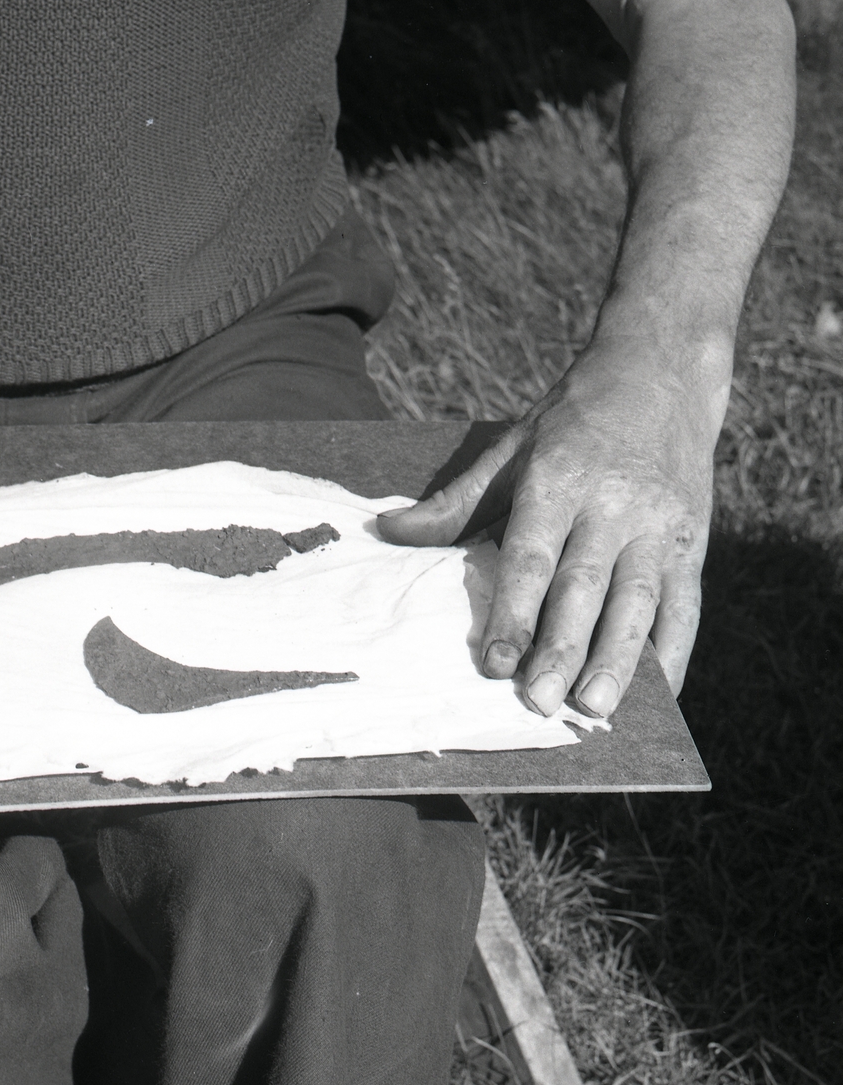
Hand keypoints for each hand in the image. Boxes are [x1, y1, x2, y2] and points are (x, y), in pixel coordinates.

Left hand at [378, 337, 727, 715]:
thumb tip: (389, 532)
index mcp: (560, 479)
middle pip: (586, 586)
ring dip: (619, 659)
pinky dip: (673, 652)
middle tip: (539, 702)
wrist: (661, 374)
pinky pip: (687, 605)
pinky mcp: (695, 542)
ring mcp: (661, 525)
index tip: (495, 662)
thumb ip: (454, 501)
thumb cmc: (571, 420)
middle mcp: (613, 504)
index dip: (514, 611)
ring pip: (640, 601)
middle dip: (562, 648)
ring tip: (597, 710)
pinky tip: (657, 692)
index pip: (532, 555)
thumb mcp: (509, 448)